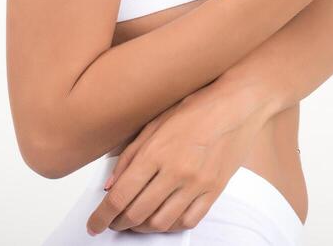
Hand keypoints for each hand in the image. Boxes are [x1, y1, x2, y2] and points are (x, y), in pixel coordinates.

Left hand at [85, 78, 274, 235]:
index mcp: (156, 151)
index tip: (94, 224)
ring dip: (143, 227)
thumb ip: (129, 156)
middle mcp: (176, 171)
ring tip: (136, 221)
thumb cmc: (196, 107)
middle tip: (113, 222)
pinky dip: (171, 226)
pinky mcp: (215, 190)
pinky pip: (189, 221)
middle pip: (137, 213)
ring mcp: (197, 183)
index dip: (102, 216)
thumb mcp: (155, 123)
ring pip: (162, 223)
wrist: (238, 104)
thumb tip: (110, 186)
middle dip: (119, 223)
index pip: (120, 195)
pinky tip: (164, 218)